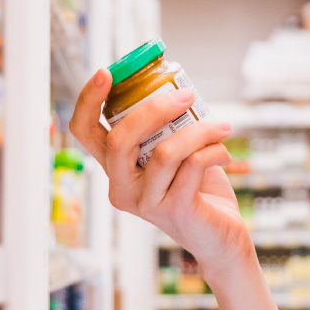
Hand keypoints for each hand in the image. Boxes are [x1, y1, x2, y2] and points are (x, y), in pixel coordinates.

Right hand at [70, 67, 252, 278]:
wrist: (222, 236)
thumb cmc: (199, 189)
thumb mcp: (177, 154)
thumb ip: (169, 129)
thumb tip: (178, 88)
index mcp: (115, 168)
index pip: (85, 132)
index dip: (88, 101)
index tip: (106, 72)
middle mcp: (121, 187)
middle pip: (121, 139)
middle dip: (154, 108)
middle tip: (186, 95)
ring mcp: (145, 202)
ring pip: (164, 152)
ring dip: (199, 131)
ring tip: (223, 127)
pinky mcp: (175, 210)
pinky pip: (193, 166)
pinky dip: (214, 151)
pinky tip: (225, 153)